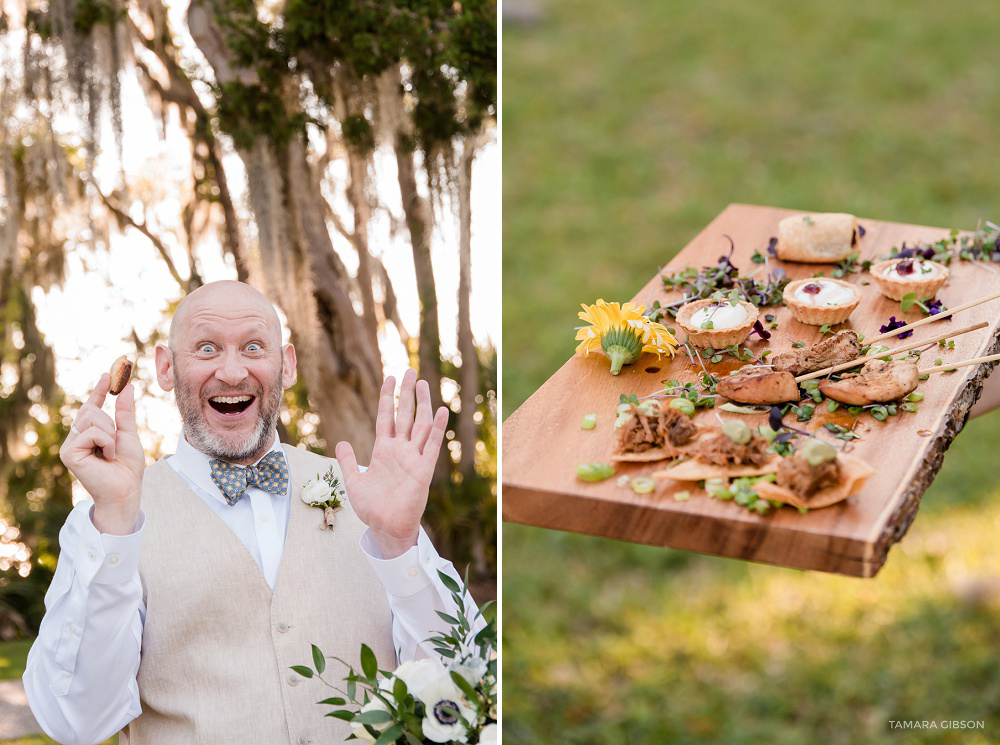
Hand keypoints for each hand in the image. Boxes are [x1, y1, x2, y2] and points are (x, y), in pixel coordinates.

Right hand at [59, 374, 145, 534]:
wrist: (126, 489)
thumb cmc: (127, 467)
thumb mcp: (128, 434)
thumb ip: (124, 412)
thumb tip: (127, 387)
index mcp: (90, 433)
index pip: (92, 406)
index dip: (99, 390)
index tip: (108, 374)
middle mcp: (76, 438)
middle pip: (91, 410)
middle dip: (110, 423)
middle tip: (115, 443)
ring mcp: (70, 445)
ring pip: (92, 418)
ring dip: (110, 434)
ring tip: (111, 453)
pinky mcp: (69, 453)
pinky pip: (92, 432)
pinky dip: (106, 442)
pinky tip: (107, 457)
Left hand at [336, 369, 447, 558]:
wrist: (386, 527)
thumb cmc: (371, 508)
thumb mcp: (354, 482)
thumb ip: (348, 462)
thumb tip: (341, 443)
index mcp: (384, 450)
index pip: (387, 417)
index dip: (388, 397)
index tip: (390, 378)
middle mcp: (400, 450)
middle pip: (405, 415)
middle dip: (407, 393)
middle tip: (410, 371)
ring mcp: (413, 458)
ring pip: (420, 425)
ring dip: (422, 404)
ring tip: (424, 383)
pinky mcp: (423, 470)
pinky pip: (431, 446)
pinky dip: (437, 429)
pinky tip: (441, 412)